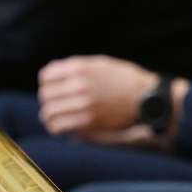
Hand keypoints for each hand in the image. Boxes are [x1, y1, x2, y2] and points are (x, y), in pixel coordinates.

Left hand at [36, 55, 158, 134]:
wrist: (146, 98)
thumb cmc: (124, 79)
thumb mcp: (100, 64)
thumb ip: (75, 67)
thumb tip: (50, 72)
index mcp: (80, 68)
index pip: (46, 76)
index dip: (47, 83)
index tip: (53, 88)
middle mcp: (79, 85)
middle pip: (45, 95)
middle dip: (48, 99)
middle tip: (54, 103)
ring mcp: (83, 104)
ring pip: (48, 113)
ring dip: (49, 115)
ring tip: (53, 117)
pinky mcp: (88, 122)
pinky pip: (59, 127)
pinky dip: (56, 127)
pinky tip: (61, 126)